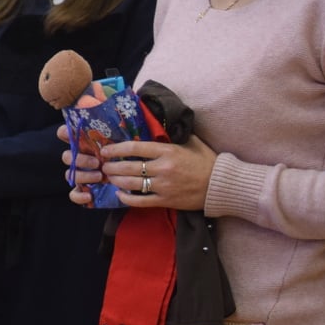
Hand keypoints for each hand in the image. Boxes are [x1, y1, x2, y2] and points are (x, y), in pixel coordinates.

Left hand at [89, 137, 217, 210]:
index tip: (105, 150)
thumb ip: (173, 134)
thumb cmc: (207, 161)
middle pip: (129, 166)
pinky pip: (141, 201)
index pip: (135, 147)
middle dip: (112, 166)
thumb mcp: (191, 141)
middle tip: (103, 165)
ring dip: (116, 180)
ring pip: (132, 183)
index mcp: (168, 151)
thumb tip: (158, 123)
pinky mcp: (166, 201)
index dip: (117, 148)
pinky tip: (119, 193)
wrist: (221, 185)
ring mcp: (164, 186)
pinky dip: (127, 198)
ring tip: (108, 176)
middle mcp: (163, 168)